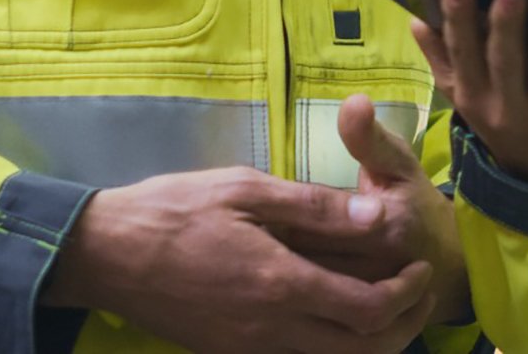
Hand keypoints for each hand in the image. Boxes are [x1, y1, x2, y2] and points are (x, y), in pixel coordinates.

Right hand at [40, 166, 434, 353]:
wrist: (105, 256)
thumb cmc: (175, 210)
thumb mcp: (247, 189)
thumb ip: (314, 207)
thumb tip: (375, 216)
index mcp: (281, 284)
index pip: (369, 310)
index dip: (407, 294)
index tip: (421, 267)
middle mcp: (271, 329)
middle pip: (360, 350)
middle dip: (402, 326)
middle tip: (418, 293)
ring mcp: (249, 347)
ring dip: (369, 339)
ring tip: (387, 302)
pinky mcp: (230, 351)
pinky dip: (329, 341)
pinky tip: (334, 310)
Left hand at [270, 95, 468, 324]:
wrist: (446, 264)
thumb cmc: (416, 205)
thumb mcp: (398, 164)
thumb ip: (370, 139)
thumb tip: (353, 101)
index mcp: (384, 230)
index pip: (314, 220)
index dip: (279, 213)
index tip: (261, 204)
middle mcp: (373, 274)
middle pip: (299, 262)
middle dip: (267, 246)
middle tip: (248, 231)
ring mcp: (363, 309)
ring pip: (300, 295)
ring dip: (272, 277)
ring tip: (255, 257)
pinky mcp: (352, 328)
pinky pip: (306, 319)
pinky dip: (283, 304)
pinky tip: (272, 286)